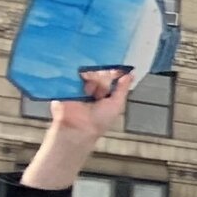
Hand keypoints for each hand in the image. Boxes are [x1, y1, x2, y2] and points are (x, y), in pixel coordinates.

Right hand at [20, 70, 131, 190]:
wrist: (78, 127)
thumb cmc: (100, 120)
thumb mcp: (117, 104)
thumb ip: (123, 89)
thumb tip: (130, 75)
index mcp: (104, 94)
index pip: (110, 78)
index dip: (115, 72)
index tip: (119, 68)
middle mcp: (92, 89)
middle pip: (99, 74)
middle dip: (102, 76)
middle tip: (102, 83)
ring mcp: (79, 87)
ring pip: (87, 73)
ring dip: (91, 77)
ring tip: (90, 88)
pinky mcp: (66, 86)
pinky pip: (72, 75)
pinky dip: (77, 74)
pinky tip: (81, 77)